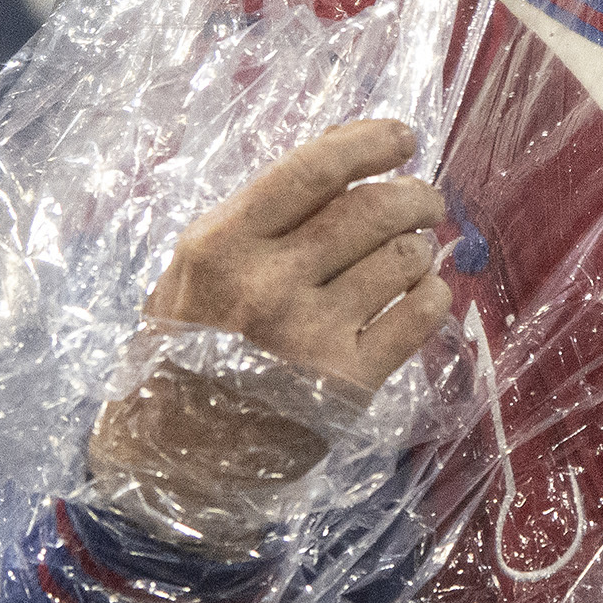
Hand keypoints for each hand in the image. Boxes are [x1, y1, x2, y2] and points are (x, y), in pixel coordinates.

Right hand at [89, 120, 455, 518]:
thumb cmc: (184, 353)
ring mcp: (311, 334)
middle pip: (372, 209)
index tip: (403, 137)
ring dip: (422, 246)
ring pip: (404, 258)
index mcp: (222, 244)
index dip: (371, 142)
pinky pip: (421, 315)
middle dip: (414, 195)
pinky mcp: (348, 383)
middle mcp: (268, 283)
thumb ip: (258, 218)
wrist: (170, 464)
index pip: (314, 168)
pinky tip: (420, 295)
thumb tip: (342, 158)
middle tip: (424, 201)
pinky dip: (433, 294)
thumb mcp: (194, 272)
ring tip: (413, 253)